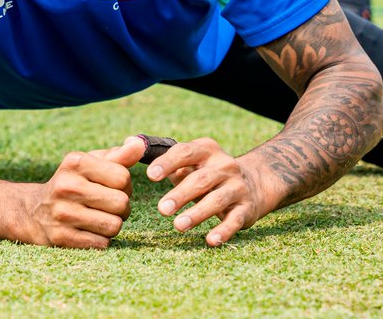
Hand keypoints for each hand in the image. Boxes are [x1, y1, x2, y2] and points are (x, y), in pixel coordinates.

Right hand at [25, 136, 144, 248]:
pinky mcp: (61, 237)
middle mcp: (67, 185)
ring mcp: (62, 213)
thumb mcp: (91, 163)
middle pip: (122, 203)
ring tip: (99, 218)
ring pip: (114, 226)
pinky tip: (88, 230)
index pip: (123, 178)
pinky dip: (101, 239)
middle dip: (122, 207)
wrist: (32, 210)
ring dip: (112, 224)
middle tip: (108, 205)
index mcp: (76, 162)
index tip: (112, 187)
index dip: (125, 185)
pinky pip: (102, 244)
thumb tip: (140, 145)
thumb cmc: (72, 182)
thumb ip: (119, 155)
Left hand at [145, 137, 272, 246]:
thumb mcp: (190, 161)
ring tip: (178, 226)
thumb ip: (161, 156)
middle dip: (181, 194)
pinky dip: (224, 230)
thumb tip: (128, 143)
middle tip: (162, 209)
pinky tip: (210, 240)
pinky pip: (235, 220)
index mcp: (207, 150)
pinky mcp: (246, 208)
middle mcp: (224, 166)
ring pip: (217, 199)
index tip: (151, 176)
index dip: (168, 163)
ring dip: (197, 213)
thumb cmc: (207, 173)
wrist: (255, 183)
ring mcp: (237, 187)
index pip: (186, 152)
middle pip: (201, 179)